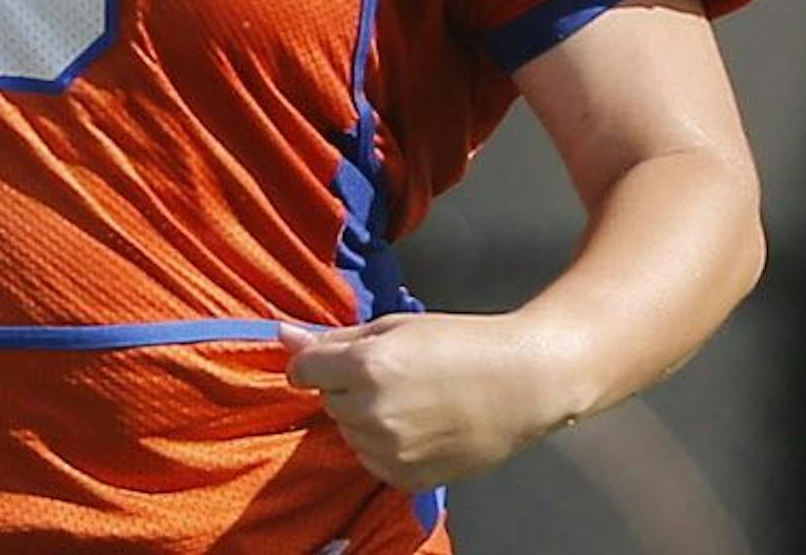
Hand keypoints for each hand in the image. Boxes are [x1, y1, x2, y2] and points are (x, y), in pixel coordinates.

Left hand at [278, 313, 582, 491]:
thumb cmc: (460, 344)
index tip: (333, 358)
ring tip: (410, 398)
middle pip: (326, 400)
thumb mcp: (393, 328)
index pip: (303, 369)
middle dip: (345, 385)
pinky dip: (382, 443)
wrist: (523, 384)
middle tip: (391, 373)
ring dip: (363, 415)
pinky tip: (416, 424)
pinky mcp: (407, 476)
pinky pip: (370, 458)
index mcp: (366, 367)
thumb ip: (333, 338)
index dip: (315, 361)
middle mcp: (372, 412)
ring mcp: (390, 450)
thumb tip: (282, 335)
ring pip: (347, 430)